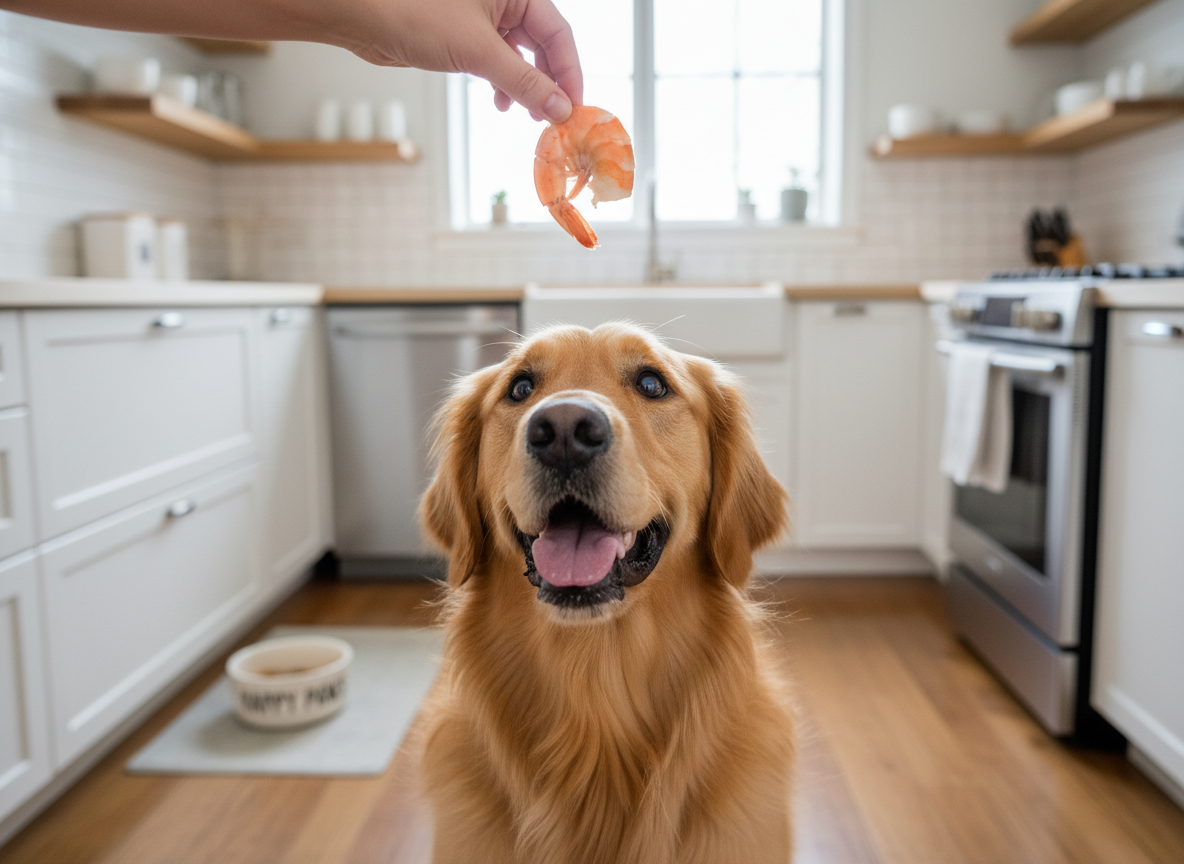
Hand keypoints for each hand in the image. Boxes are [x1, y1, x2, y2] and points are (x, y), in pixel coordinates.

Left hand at [347, 0, 582, 122]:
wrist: (364, 16)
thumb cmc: (415, 14)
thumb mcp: (479, 52)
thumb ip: (525, 82)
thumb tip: (560, 108)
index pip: (558, 33)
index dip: (569, 72)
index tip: (572, 107)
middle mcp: (503, 1)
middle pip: (542, 46)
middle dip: (547, 83)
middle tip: (551, 117)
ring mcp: (483, 18)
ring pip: (519, 56)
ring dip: (525, 88)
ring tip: (525, 114)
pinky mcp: (464, 36)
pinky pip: (497, 62)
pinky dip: (502, 84)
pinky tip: (500, 102)